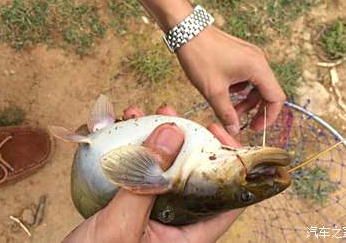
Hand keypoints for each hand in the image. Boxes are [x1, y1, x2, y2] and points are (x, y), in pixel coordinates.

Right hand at [64, 105, 242, 242]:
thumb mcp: (122, 225)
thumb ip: (145, 181)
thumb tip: (172, 133)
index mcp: (188, 235)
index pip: (227, 198)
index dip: (229, 162)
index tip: (213, 131)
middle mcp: (175, 222)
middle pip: (191, 174)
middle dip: (180, 139)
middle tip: (166, 115)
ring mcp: (152, 213)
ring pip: (161, 168)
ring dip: (150, 139)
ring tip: (136, 115)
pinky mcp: (131, 206)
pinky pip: (137, 172)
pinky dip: (129, 149)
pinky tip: (116, 129)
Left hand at [177, 25, 285, 135]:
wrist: (186, 30)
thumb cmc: (199, 57)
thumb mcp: (213, 91)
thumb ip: (226, 113)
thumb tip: (234, 130)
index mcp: (257, 68)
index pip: (276, 98)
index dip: (268, 117)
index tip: (255, 129)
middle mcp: (258, 60)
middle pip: (267, 92)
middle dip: (255, 110)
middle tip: (241, 124)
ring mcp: (249, 56)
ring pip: (255, 85)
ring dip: (245, 101)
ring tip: (228, 110)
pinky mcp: (240, 55)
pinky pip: (247, 76)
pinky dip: (239, 89)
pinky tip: (223, 93)